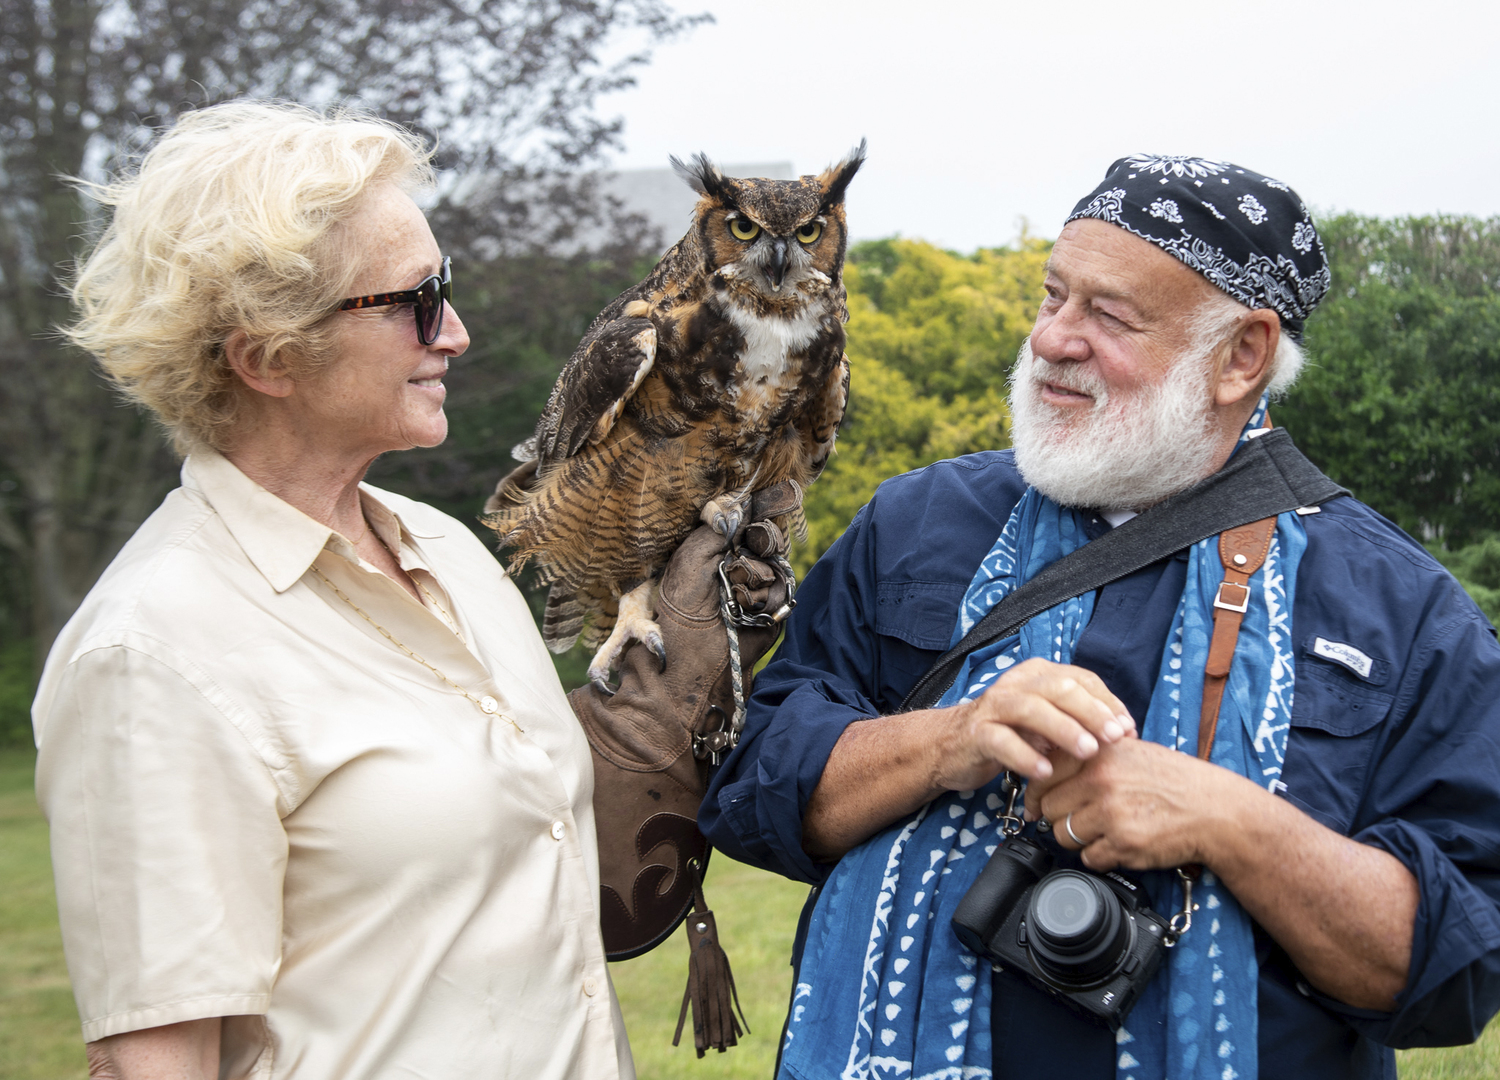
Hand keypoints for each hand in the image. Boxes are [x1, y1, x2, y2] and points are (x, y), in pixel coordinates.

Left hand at [656, 480, 798, 673]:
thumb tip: (740, 503)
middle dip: (759, 541)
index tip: (779, 494)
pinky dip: (759, 597)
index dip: (764, 507)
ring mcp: (761, 585)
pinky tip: (743, 610)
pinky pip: (779, 589)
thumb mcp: (690, 557)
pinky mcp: (773, 608)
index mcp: (722, 548)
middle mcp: (744, 563)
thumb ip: (715, 527)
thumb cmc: (682, 604)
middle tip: (737, 559)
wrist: (692, 653)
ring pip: (776, 562)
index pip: (750, 519)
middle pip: (770, 535)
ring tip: (731, 594)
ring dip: (752, 576)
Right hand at [930, 658, 1135, 792]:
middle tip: (1116, 737)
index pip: (1080, 679)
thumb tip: (1124, 732)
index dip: (1108, 703)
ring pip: (1031, 709)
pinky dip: (1025, 755)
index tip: (1128, 730)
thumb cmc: (1007, 734)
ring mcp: (993, 707)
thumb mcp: (1044, 723)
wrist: (949, 747)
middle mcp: (1015, 685)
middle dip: (1092, 712)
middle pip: (1059, 688)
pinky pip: (1001, 740)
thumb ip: (1076, 721)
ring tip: (1088, 751)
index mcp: (1037, 675)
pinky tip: (1045, 771)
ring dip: (1064, 729)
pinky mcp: (976, 733)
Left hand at [1028, 737, 1249, 871]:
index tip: (1038, 803)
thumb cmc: (1175, 782)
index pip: (1043, 774)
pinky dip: (1101, 856)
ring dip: (1080, 838)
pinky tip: (1121, 843)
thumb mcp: (1131, 752)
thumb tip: (1048, 771)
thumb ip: (1091, 758)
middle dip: (1060, 817)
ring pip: (1064, 836)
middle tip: (1080, 819)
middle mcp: (1101, 781)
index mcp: (1099, 754)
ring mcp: (1111, 813)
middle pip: (1050, 808)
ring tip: (1105, 830)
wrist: (1216, 811)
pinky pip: (1089, 858)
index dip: (1037, 793)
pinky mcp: (1123, 844)